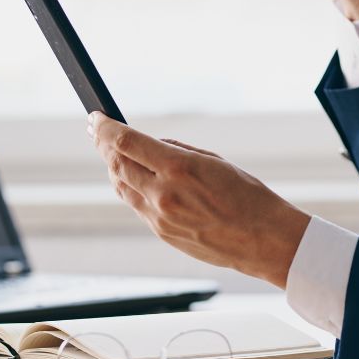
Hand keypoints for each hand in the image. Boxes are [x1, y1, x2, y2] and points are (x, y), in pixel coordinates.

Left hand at [88, 112, 310, 288]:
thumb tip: (149, 144)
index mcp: (179, 169)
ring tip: (113, 153)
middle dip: (103, 145)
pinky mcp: (162, 233)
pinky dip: (130, 187)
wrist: (263, 241)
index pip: (126, 142)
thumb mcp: (214, 161)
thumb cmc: (248, 197)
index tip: (95, 118)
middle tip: (97, 132)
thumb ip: (176, 151)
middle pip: (116, 164)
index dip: (104, 128)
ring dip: (114, 167)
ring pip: (121, 187)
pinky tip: (134, 179)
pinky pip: (136, 205)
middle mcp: (163, 194)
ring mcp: (160, 217)